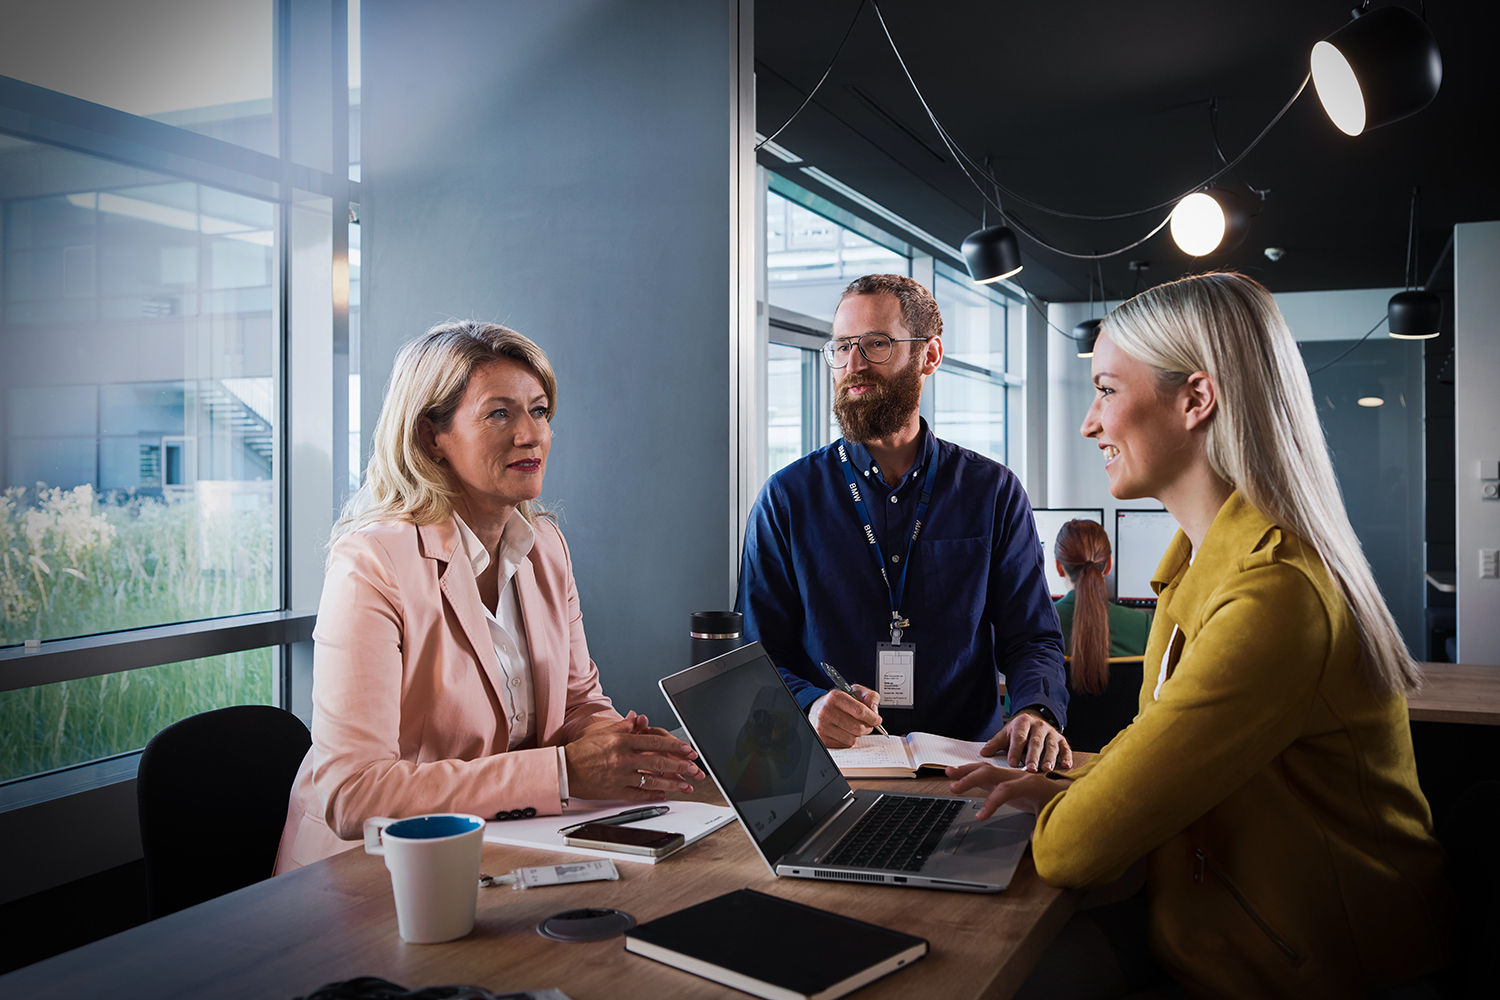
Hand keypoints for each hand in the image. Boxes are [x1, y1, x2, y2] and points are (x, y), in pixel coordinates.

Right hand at [565, 714, 704, 800]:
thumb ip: (623, 727)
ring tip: (685, 785)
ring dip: (671, 783)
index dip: (673, 746)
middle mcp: (623, 758)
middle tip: (694, 768)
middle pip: (657, 761)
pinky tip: (664, 794)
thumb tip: (638, 720)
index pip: (654, 742)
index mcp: (621, 741)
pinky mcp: (615, 791)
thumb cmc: (582, 751)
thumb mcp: (603, 733)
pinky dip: (653, 794)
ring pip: (652, 780)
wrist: (564, 770)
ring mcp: (620, 776)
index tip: (687, 749)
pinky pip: (638, 794)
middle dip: (679, 766)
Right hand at [809, 685, 882, 748]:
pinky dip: (849, 740)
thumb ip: (870, 697)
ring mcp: (823, 727)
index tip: (877, 720)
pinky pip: (845, 745)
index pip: (860, 711)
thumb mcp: (855, 691)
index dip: (872, 717)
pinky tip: (845, 731)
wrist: (818, 708)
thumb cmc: (839, 701)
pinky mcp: (823, 739)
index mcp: (835, 697)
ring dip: (858, 734)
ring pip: (852, 739)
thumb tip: (874, 711)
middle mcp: (826, 712)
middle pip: (858, 728)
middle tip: (867, 723)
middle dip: (867, 727)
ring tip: (854, 726)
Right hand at [946, 762, 1071, 819]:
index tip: (980, 817)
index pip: (1005, 790)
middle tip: (953, 788)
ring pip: (986, 769)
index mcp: (1030, 784)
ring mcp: (1011, 776)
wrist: (1067, 791)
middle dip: (970, 779)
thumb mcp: (1053, 816)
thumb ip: (1043, 828)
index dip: (991, 803)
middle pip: (991, 773)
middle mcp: (1018, 776)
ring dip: (966, 771)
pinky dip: (971, 772)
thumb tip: (1033, 840)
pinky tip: (959, 773)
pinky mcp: (1007, 779)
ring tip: (948, 772)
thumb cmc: (1060, 803)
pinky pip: (987, 773)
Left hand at [981, 710, 1072, 771]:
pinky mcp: (1062, 740)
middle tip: (1030, 769)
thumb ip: (995, 744)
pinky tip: (1066, 767)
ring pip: (1051, 746)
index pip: (1019, 737)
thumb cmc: (1018, 733)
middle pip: (1035, 742)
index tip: (1012, 763)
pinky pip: (1065, 748)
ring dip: (1049, 758)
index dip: (1015, 750)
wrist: (1035, 721)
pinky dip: (1067, 757)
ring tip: (1046, 769)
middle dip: (1033, 756)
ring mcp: (1052, 733)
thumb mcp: (1006, 735)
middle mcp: (1039, 726)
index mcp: (1023, 723)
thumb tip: (983, 753)